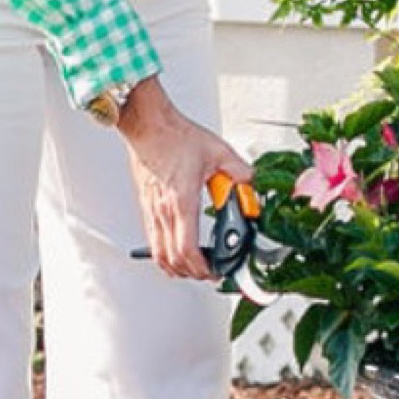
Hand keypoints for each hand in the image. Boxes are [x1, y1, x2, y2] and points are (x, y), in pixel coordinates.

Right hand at [117, 78, 253, 280]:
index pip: (188, 249)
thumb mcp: (217, 152)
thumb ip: (240, 171)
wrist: (148, 126)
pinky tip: (174, 252)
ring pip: (159, 254)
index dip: (201, 268)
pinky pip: (153, 240)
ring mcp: (152, 211)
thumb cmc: (175, 136)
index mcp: (182, 201)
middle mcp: (163, 211)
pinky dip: (163, 254)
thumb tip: (252, 184)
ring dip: (176, 268)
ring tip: (193, 268)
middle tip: (209, 273)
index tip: (214, 271)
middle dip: (192, 273)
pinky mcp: (146, 207)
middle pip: (173, 259)